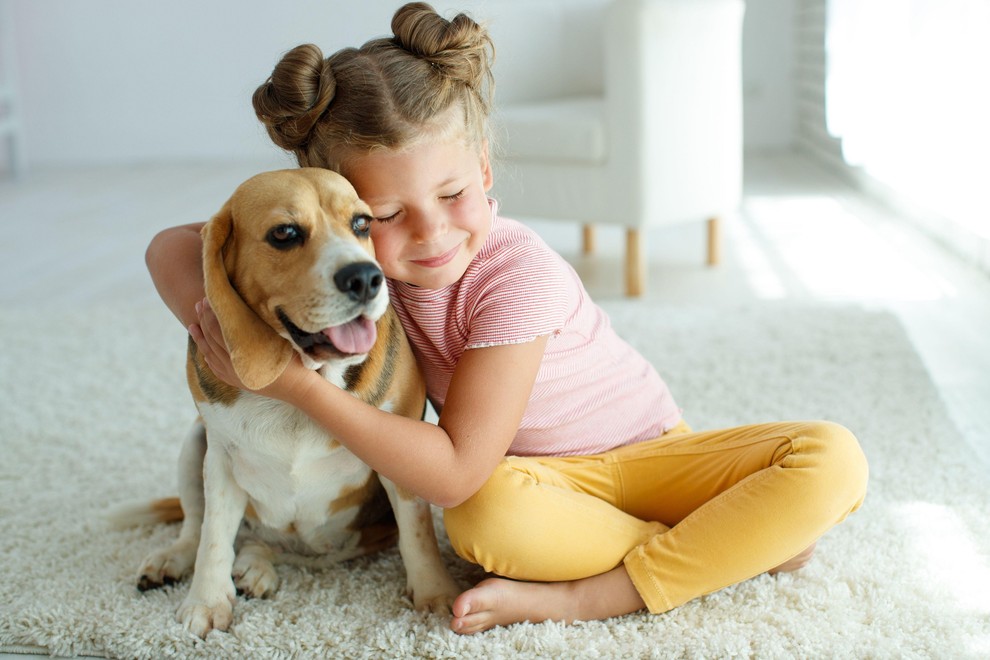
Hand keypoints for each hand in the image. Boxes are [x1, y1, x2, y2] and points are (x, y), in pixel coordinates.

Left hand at [188, 299, 316, 401]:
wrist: (300, 388)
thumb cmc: (293, 360)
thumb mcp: (277, 339)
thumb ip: (258, 325)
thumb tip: (242, 306)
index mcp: (243, 353)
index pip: (219, 329)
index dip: (212, 313)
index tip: (208, 298)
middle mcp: (233, 366)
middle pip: (211, 339)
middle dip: (204, 320)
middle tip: (199, 304)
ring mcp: (233, 376)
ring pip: (209, 354)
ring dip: (201, 337)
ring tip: (193, 324)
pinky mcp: (235, 382)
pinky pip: (214, 367)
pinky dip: (207, 355)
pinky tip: (203, 348)